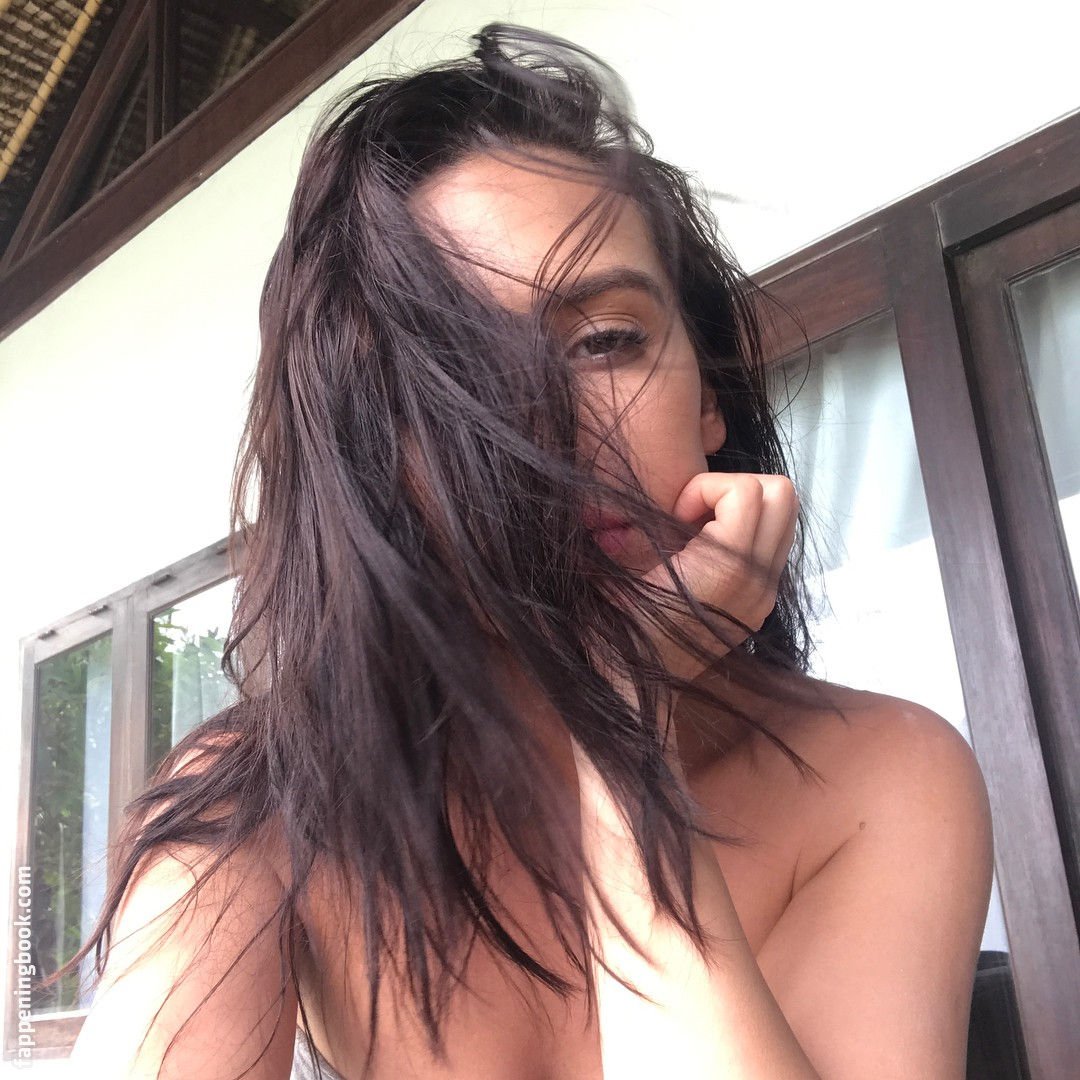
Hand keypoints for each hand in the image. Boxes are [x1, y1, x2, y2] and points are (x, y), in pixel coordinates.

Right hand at [598, 473, 798, 759]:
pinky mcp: (759, 604)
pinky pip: (772, 545)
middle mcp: (757, 581)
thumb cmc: (614, 632)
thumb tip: (624, 497)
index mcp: (725, 570)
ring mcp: (763, 594)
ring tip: (699, 532)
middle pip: (782, 494)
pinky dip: (744, 534)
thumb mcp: (613, 572)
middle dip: (733, 488)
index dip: (704, 488)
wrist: (632, 694)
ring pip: (784, 517)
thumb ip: (630, 528)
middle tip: (693, 514)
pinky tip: (704, 555)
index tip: (674, 515)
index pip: (745, 491)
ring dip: (742, 509)